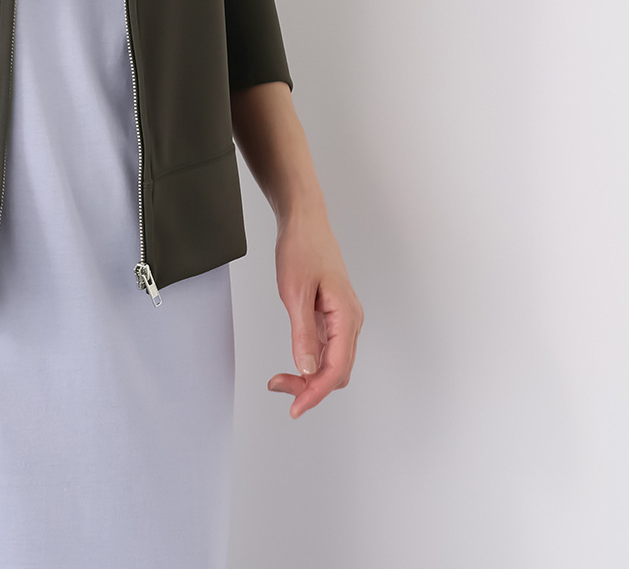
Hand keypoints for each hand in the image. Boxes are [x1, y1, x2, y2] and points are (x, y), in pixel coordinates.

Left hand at [267, 203, 363, 418]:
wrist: (304, 221)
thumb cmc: (302, 249)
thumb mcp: (295, 292)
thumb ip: (303, 333)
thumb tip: (307, 369)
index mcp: (346, 315)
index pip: (337, 367)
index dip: (316, 392)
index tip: (295, 408)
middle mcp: (350, 320)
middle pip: (337, 370)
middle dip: (310, 387)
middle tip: (278, 388)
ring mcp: (343, 318)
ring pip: (333, 362)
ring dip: (310, 377)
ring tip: (280, 381)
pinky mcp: (333, 315)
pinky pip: (327, 348)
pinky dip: (310, 362)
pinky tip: (294, 364)